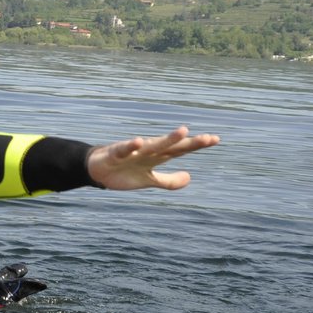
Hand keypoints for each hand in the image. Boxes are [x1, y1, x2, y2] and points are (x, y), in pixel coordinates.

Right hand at [86, 126, 219, 189]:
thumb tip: (190, 177)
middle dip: (189, 142)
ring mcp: (134, 151)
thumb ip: (169, 181)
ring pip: (153, 144)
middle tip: (207, 139)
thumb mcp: (150, 180)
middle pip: (172, 146)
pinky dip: (131, 145)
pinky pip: (124, 149)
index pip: (181, 149)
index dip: (197, 145)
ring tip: (183, 131)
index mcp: (158, 156)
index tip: (215, 139)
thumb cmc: (125, 172)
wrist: (97, 170)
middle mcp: (149, 150)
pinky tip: (139, 141)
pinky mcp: (116, 153)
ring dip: (167, 138)